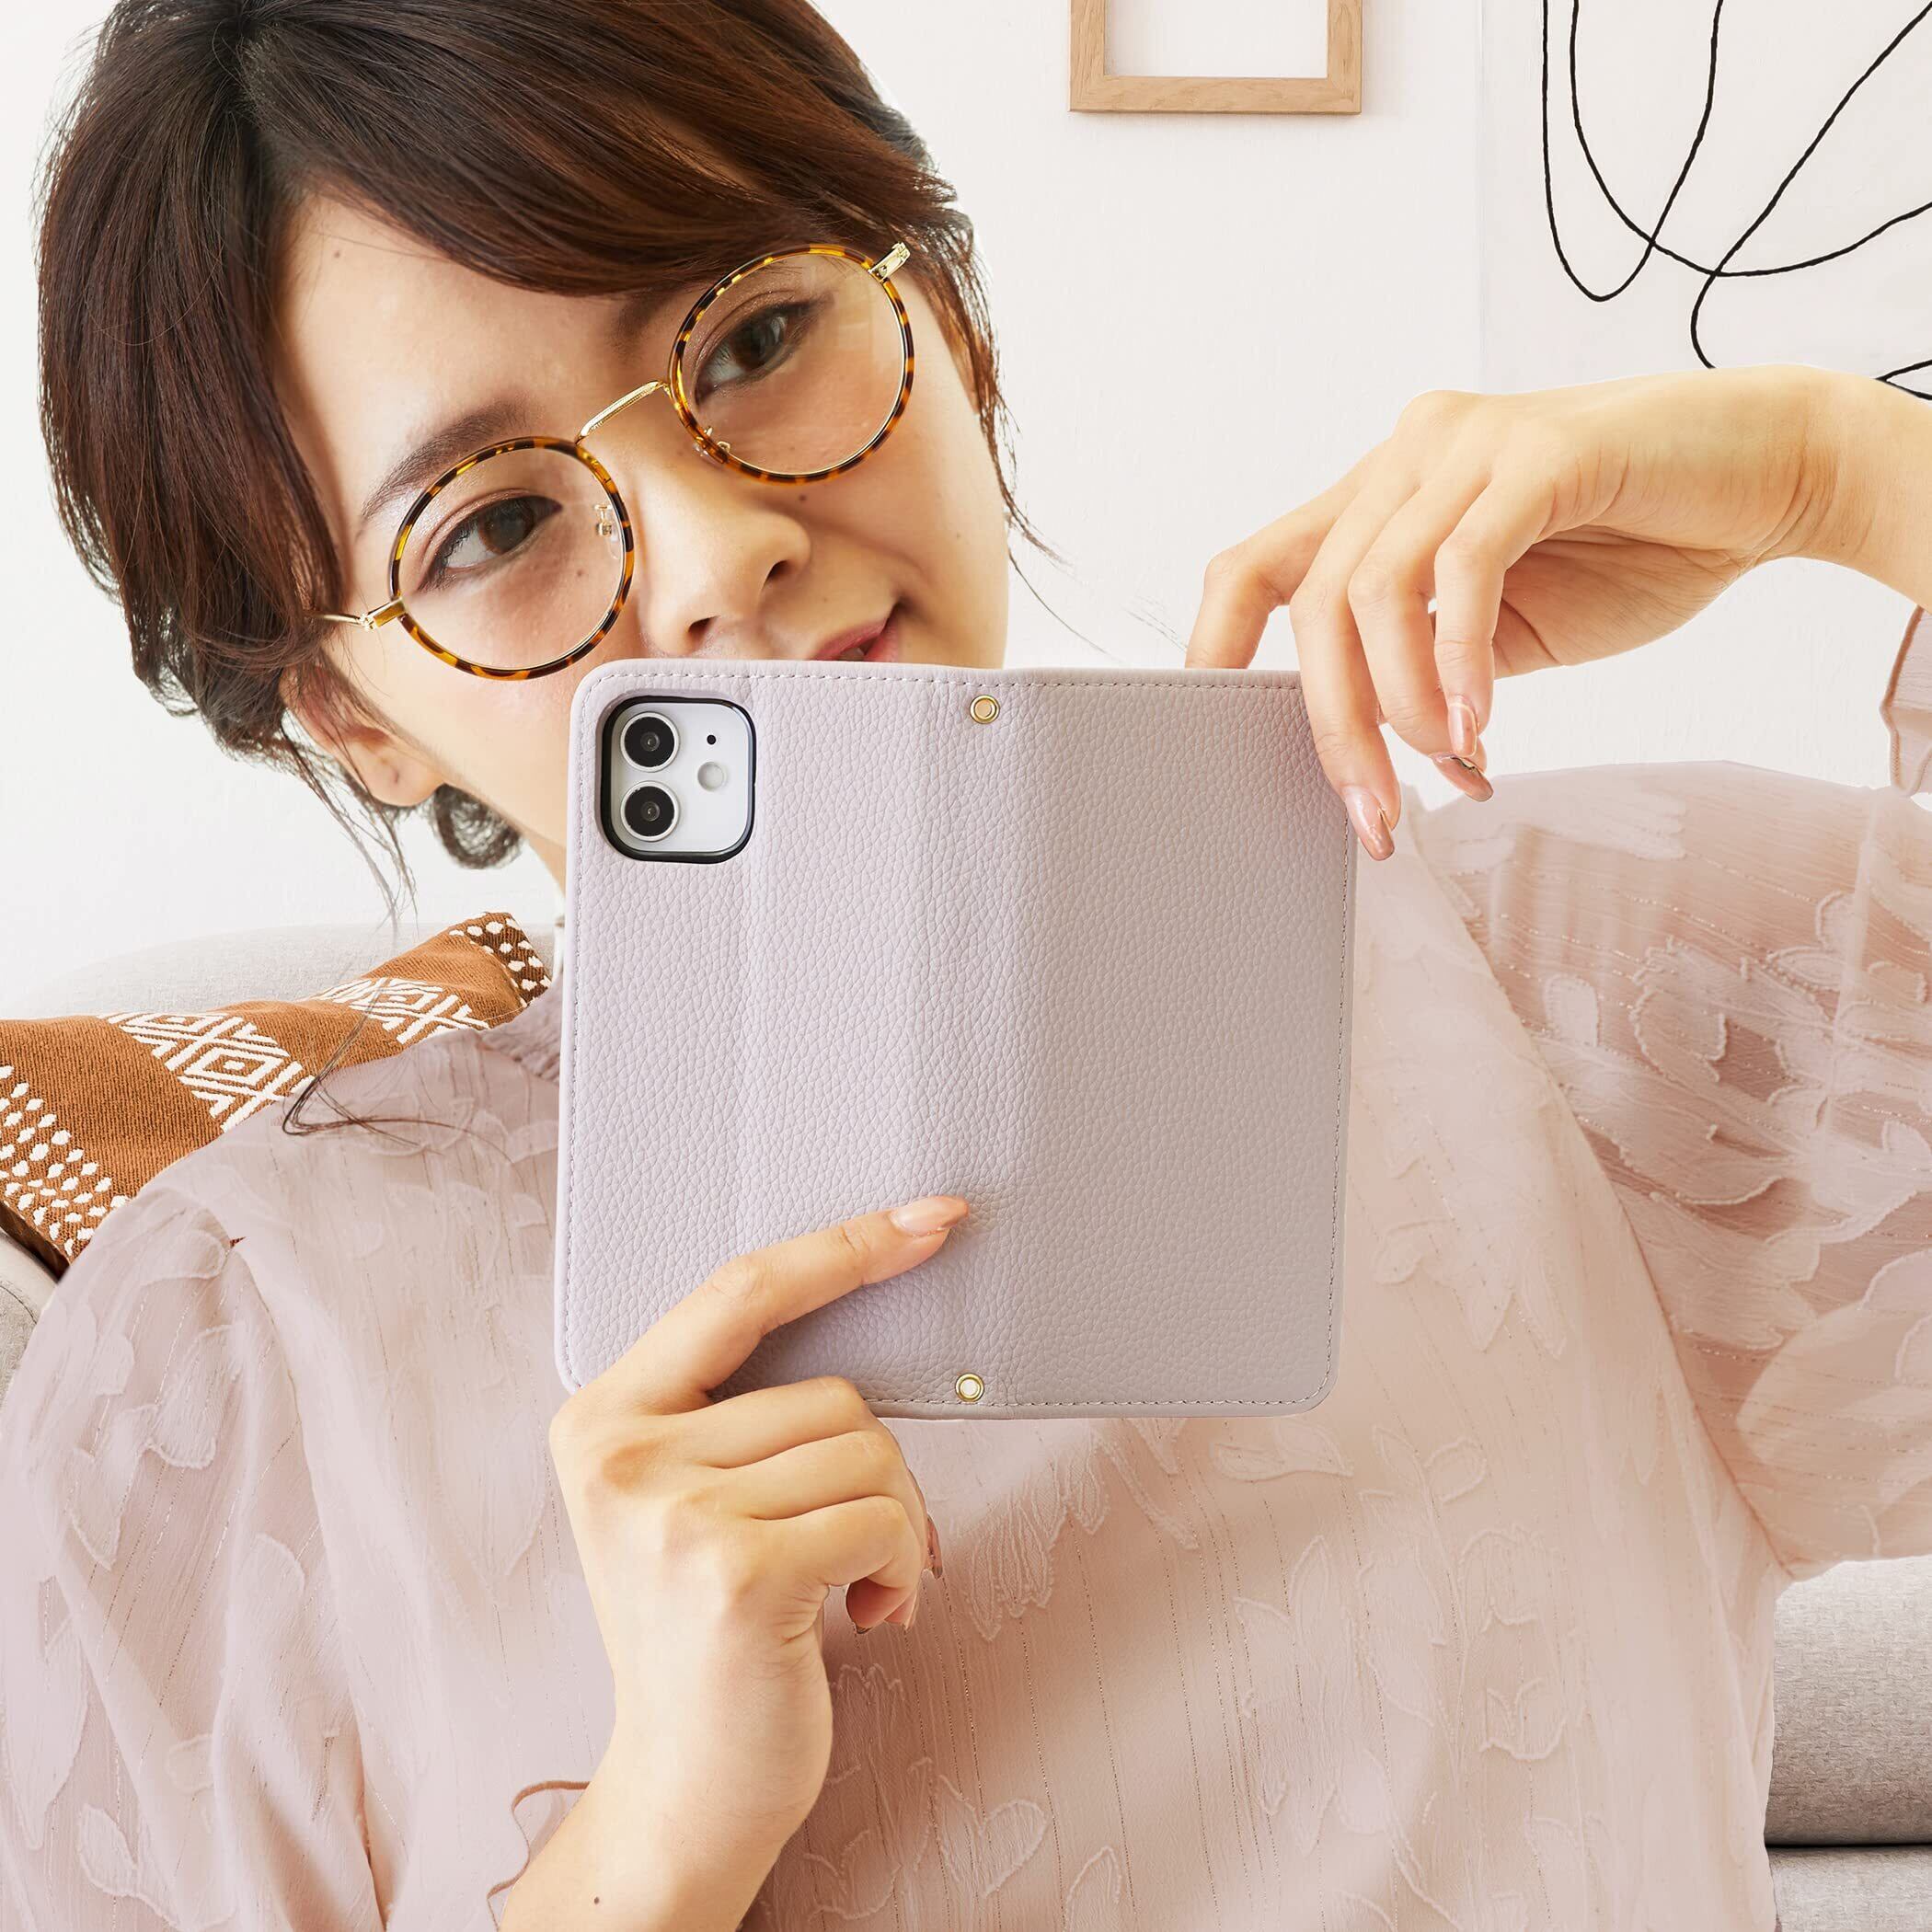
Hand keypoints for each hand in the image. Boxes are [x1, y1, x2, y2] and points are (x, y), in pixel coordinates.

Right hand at [542, 1195, 962, 1897]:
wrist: (683, 1791)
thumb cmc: (707, 1637)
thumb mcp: (692, 1502)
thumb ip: (743, 1413)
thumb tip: (875, 1313)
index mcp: (603, 1419)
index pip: (740, 1291)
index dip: (844, 1248)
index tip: (929, 1218)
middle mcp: (622, 1456)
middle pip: (832, 1390)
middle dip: (877, 1470)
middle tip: (854, 1547)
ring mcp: (673, 1515)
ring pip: (869, 1449)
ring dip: (895, 1522)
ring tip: (850, 1587)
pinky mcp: (736, 1574)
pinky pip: (884, 1515)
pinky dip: (904, 1564)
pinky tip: (864, 1617)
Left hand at [1185, 364, 1842, 858]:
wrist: (1774, 475)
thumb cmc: (1638, 548)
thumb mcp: (1502, 629)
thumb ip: (1427, 668)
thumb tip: (1384, 756)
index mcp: (1381, 495)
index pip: (1255, 568)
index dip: (1213, 653)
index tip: (1208, 750)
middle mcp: (1405, 455)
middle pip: (1307, 601)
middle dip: (1330, 727)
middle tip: (1371, 815)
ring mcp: (1466, 443)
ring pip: (1371, 590)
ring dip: (1398, 706)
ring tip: (1447, 770)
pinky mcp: (1540, 452)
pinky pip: (1463, 567)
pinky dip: (1459, 658)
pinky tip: (1481, 722)